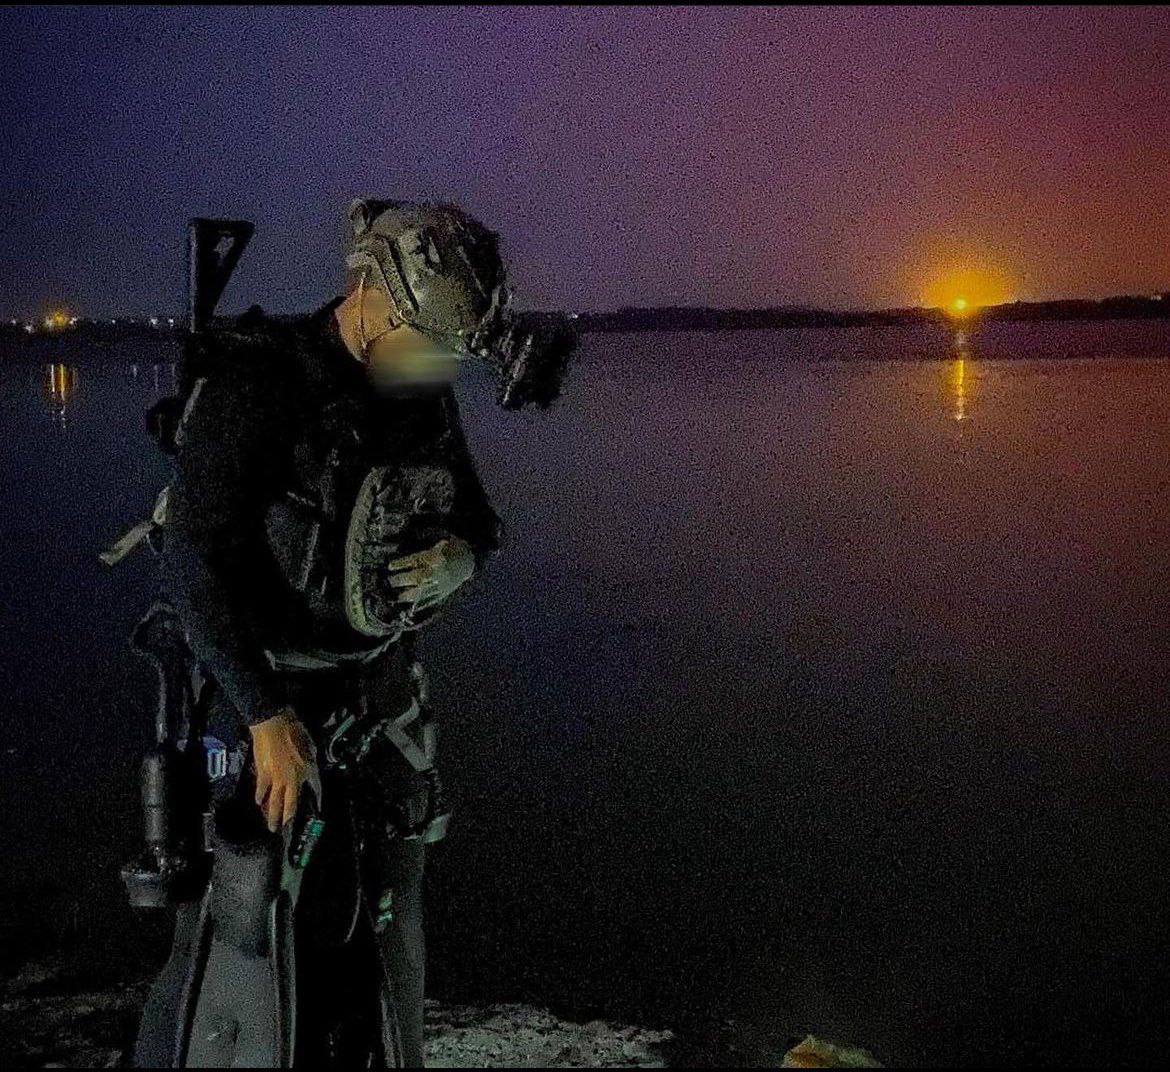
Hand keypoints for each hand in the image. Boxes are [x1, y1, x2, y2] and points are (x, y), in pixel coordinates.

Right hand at [249, 707, 315, 832]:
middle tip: (284, 830)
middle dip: (287, 818)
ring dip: (272, 816)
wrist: (274, 725)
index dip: (317, 799)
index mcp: (308, 770)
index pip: (316, 789)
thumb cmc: (294, 731)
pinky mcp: (264, 774)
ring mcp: (277, 778)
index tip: (317, 809)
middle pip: (290, 804)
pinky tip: (258, 802)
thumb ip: (310, 760)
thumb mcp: (311, 745)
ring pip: (274, 802)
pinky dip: (260, 797)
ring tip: (271, 826)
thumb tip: (309, 767)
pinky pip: (262, 790)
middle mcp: (293, 779)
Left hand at [386, 536, 475, 614]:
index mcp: (434, 557)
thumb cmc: (453, 549)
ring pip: (419, 591)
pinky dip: (420, 603)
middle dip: (399, 580)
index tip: (390, 566)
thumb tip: (412, 543)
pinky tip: (412, 606)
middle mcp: (434, 571)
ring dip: (406, 595)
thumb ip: (427, 545)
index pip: (413, 561)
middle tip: (390, 581)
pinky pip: (429, 600)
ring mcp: (439, 584)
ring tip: (398, 598)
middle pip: (413, 577)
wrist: (470, 561)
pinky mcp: (443, 593)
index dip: (400, 564)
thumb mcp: (440, 542)